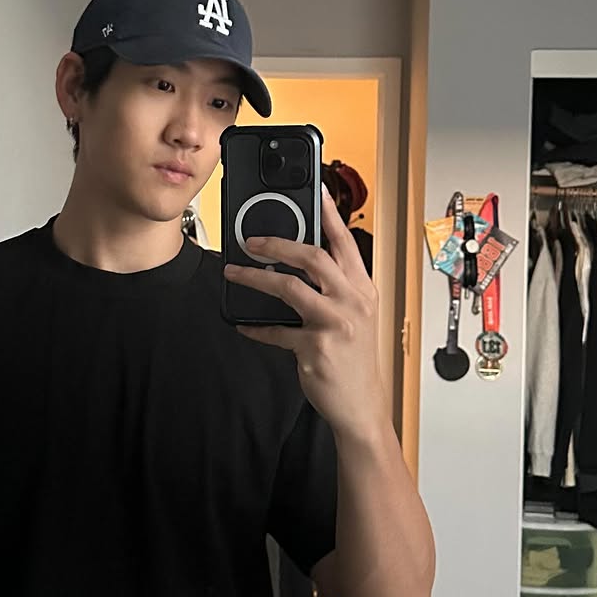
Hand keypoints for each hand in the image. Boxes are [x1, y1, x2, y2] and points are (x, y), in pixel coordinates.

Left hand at [223, 185, 385, 439]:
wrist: (362, 406)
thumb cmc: (355, 359)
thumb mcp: (355, 315)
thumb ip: (334, 287)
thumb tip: (298, 261)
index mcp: (362, 288)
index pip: (344, 241)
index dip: (329, 213)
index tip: (316, 190)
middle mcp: (351, 301)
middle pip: (312, 257)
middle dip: (277, 243)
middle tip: (251, 240)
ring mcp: (334, 324)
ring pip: (289, 288)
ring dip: (255, 278)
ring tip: (234, 273)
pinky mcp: (315, 348)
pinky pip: (276, 331)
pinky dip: (256, 327)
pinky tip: (243, 325)